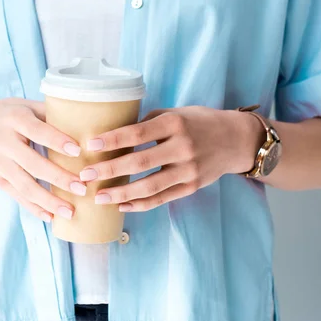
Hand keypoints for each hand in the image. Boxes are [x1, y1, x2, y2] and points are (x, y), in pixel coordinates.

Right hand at [0, 98, 86, 221]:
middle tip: (83, 188)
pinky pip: (16, 196)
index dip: (56, 141)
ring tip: (71, 211)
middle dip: (59, 178)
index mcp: (14, 118)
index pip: (37, 131)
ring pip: (23, 185)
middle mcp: (3, 141)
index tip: (78, 151)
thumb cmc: (13, 115)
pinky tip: (51, 217)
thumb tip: (87, 121)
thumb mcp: (28, 106)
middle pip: (32, 163)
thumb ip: (52, 114)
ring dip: (48, 200)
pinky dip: (33, 208)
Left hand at [79, 106, 260, 211]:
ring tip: (99, 197)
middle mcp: (183, 147)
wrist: (236, 140)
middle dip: (109, 170)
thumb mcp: (176, 113)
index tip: (89, 145)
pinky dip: (141, 204)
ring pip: (150, 186)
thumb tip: (115, 134)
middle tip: (84, 175)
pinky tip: (122, 206)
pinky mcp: (192, 187)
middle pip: (140, 161)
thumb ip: (149, 123)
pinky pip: (162, 198)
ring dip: (121, 194)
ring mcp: (189, 170)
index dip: (112, 140)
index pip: (137, 132)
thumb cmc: (199, 122)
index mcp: (175, 124)